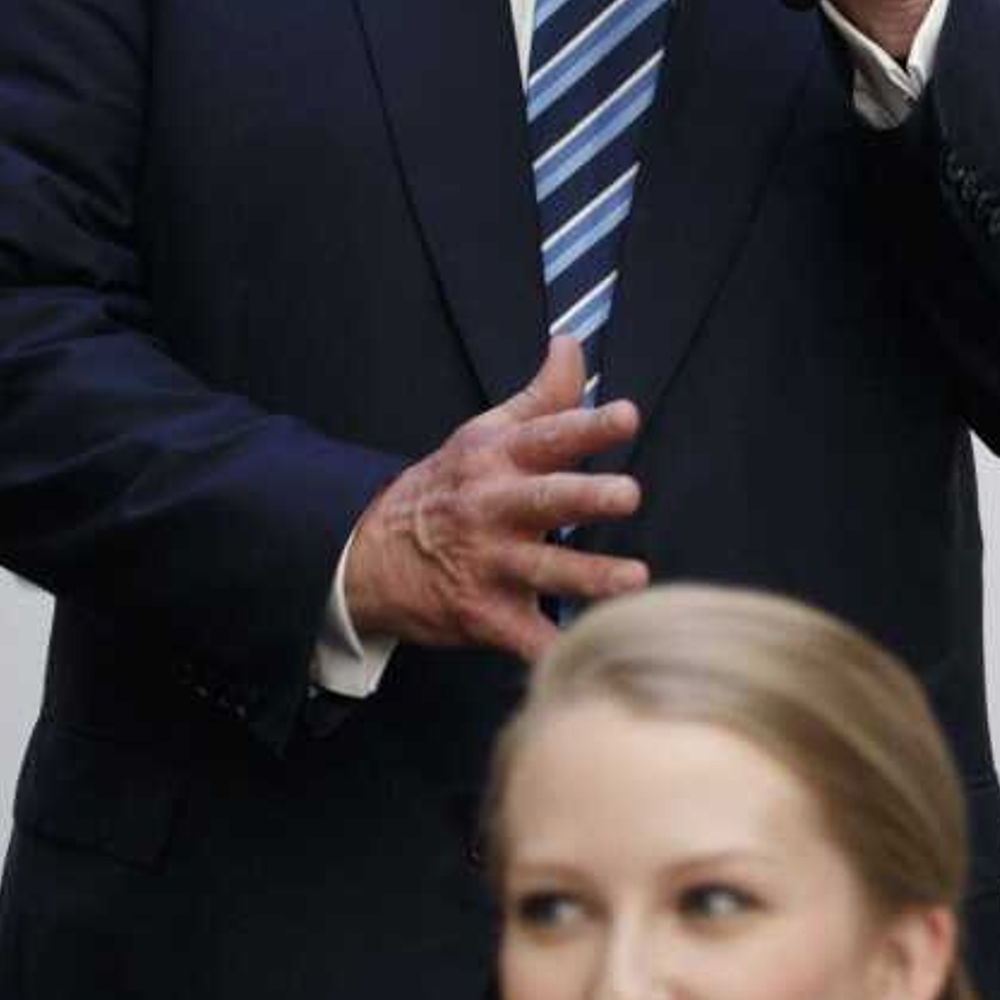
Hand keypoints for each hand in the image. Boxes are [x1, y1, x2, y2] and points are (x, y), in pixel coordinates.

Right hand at [341, 337, 645, 660]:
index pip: (548, 435)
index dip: (588, 424)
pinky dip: (550, 650)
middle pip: (546, 500)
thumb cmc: (443, 489)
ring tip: (634, 579)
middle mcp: (494, 509)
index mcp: (498, 461)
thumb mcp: (482, 435)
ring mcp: (487, 564)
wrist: (365, 556)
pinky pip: (524, 637)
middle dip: (587, 496)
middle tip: (629, 494)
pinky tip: (585, 656)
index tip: (628, 415)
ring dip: (590, 577)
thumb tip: (572, 343)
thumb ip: (541, 397)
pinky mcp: (482, 615)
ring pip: (544, 571)